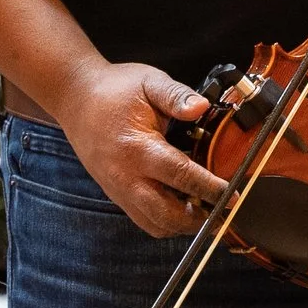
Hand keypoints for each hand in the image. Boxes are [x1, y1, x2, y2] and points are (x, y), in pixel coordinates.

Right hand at [48, 59, 228, 237]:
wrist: (75, 98)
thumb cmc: (115, 90)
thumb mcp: (149, 82)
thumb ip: (177, 96)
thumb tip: (203, 107)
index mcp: (138, 148)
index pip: (181, 176)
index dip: (210, 189)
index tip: (232, 196)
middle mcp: (126, 176)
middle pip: (166, 214)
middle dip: (198, 218)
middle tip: (224, 212)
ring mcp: (119, 189)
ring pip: (154, 224)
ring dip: (182, 225)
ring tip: (207, 211)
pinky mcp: (116, 194)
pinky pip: (142, 219)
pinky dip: (165, 221)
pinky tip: (182, 206)